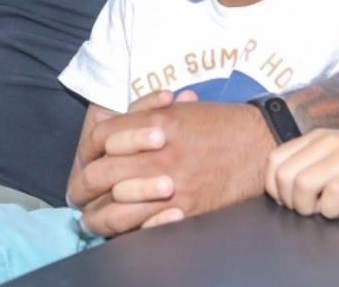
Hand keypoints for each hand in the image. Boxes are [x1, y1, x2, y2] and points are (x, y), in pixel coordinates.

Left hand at [77, 96, 274, 236]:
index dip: (88, 149)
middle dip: (83, 185)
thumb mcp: (178, 109)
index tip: (86, 160)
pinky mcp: (187, 210)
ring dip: (98, 215)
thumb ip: (141, 116)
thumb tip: (106, 124)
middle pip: (100, 173)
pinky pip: (144, 225)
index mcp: (155, 123)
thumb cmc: (219, 123)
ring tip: (90, 219)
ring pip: (116, 206)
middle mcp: (160, 154)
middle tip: (77, 194)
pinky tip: (121, 229)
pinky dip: (128, 229)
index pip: (101, 137)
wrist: (261, 144)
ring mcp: (173, 184)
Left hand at [264, 128, 338, 218]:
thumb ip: (314, 160)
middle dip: (290, 202)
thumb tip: (285, 187)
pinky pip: (330, 196)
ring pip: (301, 185)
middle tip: (311, 208)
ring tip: (325, 209)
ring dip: (308, 208)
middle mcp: (328, 142)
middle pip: (283, 176)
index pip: (274, 160)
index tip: (292, 200)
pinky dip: (330, 211)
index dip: (275, 187)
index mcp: (317, 136)